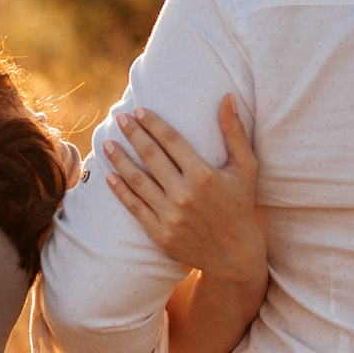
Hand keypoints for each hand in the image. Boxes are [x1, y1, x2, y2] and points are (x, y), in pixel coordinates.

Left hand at [104, 97, 265, 284]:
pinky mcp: (160, 233)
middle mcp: (185, 194)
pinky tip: (110, 176)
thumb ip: (235, 132)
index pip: (171, 141)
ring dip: (119, 160)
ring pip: (137, 181)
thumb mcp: (246, 167)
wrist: (235, 255)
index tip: (138, 110)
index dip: (152, 123)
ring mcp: (170, 216)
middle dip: (132, 134)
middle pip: (150, 157)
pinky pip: (134, 207)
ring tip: (107, 143)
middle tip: (119, 118)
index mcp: (204, 175)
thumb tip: (227, 97)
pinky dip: (120, 191)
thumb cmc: (241, 205)